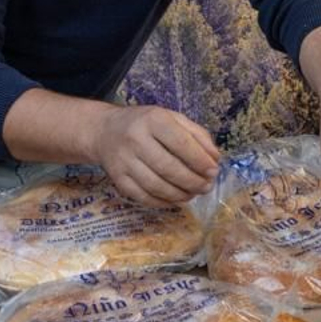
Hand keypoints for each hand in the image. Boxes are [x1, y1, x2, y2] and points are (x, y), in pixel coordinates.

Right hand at [90, 105, 219, 206]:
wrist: (105, 131)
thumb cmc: (146, 124)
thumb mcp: (173, 119)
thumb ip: (197, 135)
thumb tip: (215, 159)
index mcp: (153, 120)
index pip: (180, 143)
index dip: (199, 160)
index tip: (213, 171)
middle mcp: (135, 139)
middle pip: (168, 167)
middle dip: (192, 181)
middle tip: (207, 187)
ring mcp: (123, 161)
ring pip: (156, 185)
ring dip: (180, 194)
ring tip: (194, 194)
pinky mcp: (117, 179)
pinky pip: (143, 197)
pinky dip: (163, 202)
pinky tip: (176, 200)